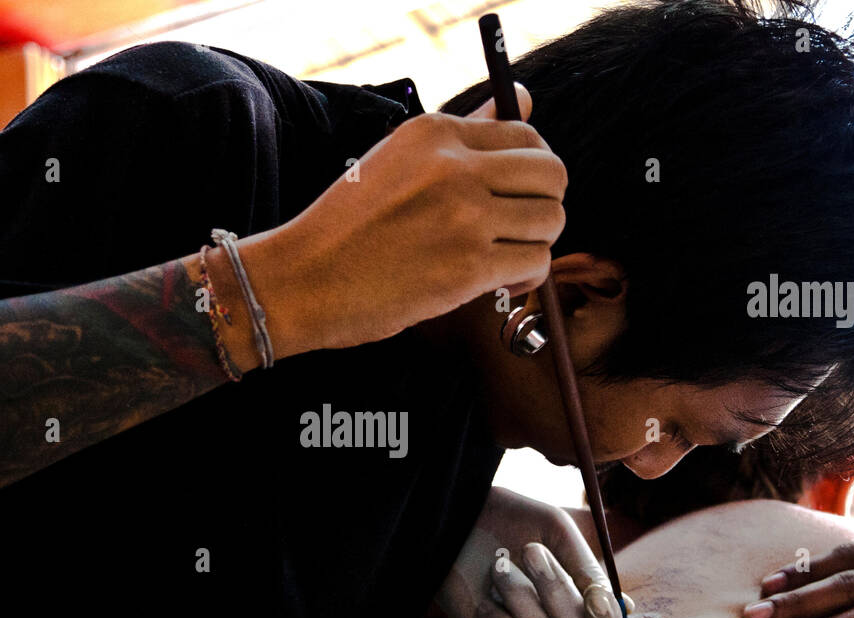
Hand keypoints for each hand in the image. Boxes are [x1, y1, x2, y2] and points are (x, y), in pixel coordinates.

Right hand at [239, 83, 567, 355]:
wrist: (302, 281)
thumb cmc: (345, 228)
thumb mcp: (399, 161)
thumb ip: (466, 133)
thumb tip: (523, 99)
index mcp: (434, 132)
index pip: (525, 135)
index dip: (531, 170)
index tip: (514, 196)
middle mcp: (455, 166)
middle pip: (551, 174)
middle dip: (544, 204)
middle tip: (517, 228)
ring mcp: (465, 216)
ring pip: (550, 220)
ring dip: (536, 243)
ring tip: (504, 258)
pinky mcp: (468, 267)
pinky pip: (535, 263)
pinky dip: (526, 278)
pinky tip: (499, 283)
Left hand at [436, 486, 632, 617]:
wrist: (458, 517)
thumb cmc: (511, 519)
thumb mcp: (556, 530)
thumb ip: (587, 568)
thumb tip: (623, 611)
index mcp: (581, 593)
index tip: (594, 599)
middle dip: (555, 590)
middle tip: (530, 550)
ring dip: (521, 598)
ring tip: (499, 565)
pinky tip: (484, 597)